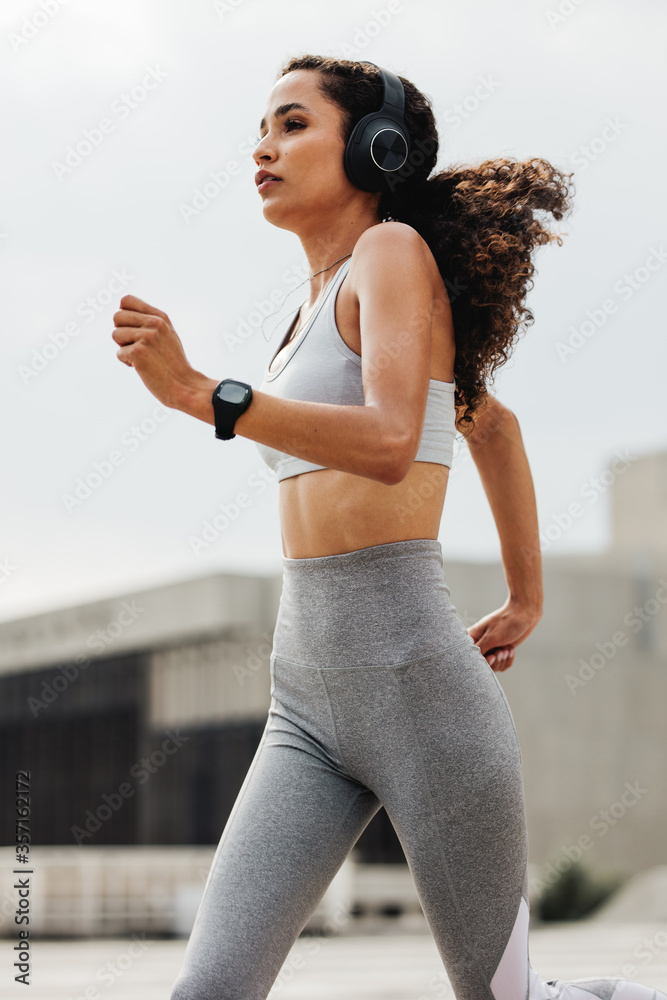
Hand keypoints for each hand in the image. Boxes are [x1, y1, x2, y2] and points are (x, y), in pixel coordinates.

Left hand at [112, 294, 197, 408]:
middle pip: (117, 316)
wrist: (185, 386)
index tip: (133, 330)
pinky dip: (128, 363)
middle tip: (137, 346)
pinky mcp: (138, 352)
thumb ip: (149, 322)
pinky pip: (119, 353)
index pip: (126, 300)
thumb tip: (120, 314)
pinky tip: (144, 367)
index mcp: (160, 316)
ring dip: (124, 349)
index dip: (124, 315)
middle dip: (122, 333)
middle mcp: (154, 323)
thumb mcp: (167, 335)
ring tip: (143, 357)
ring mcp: (146, 337)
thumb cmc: (173, 364)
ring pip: (115, 334)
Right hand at [467, 597, 541, 671]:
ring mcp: (491, 649)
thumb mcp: (492, 637)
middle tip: (501, 651)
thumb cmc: (506, 622)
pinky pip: (502, 665)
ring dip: (502, 660)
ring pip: (493, 667)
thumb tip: (470, 659)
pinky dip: (508, 660)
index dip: (480, 661)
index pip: (469, 657)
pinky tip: (510, 649)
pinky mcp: (501, 652)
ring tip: (506, 648)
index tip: (491, 655)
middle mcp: (480, 645)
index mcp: (473, 638)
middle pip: (482, 665)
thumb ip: (480, 649)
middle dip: (494, 661)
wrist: (524, 614)